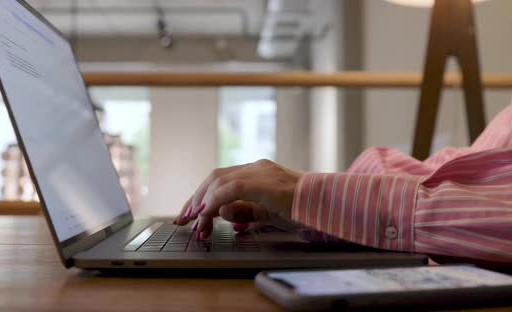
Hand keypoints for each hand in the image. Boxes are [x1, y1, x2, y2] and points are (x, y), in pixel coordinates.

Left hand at [173, 159, 303, 238]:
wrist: (327, 204)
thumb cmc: (303, 209)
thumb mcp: (267, 214)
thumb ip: (245, 212)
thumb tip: (222, 214)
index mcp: (257, 173)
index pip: (221, 180)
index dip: (202, 197)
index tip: (191, 215)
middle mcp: (256, 167)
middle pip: (214, 178)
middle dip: (195, 199)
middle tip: (184, 220)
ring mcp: (259, 171)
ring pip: (218, 181)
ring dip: (202, 202)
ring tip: (195, 221)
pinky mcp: (263, 181)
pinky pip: (230, 188)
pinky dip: (214, 200)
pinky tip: (207, 213)